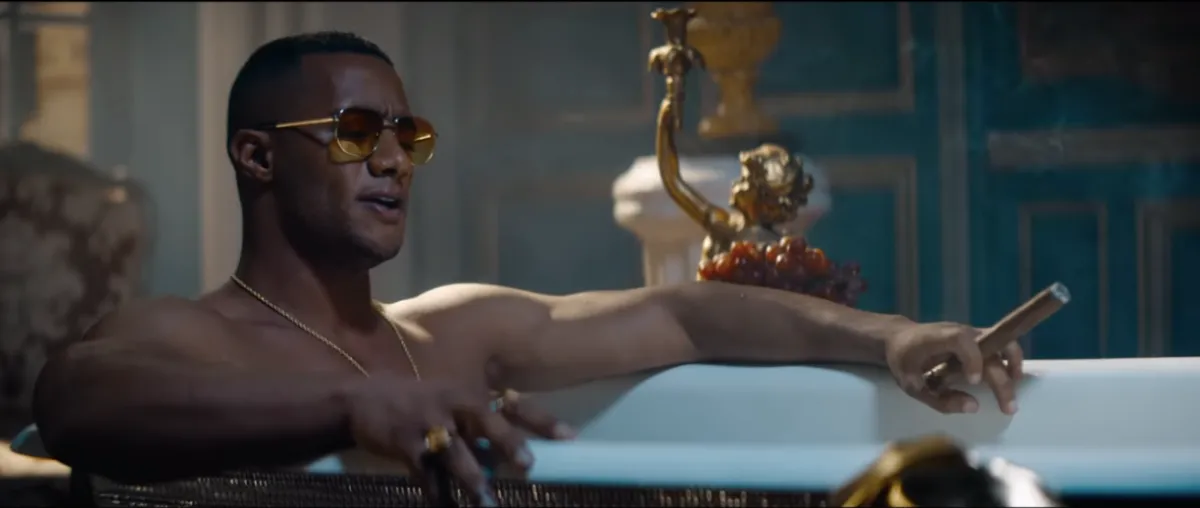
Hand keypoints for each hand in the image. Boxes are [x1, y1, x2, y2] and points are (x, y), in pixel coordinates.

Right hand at [341, 377, 574, 505]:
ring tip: (485, 501)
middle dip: (507, 442)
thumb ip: (481, 424)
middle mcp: (453, 404)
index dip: (542, 420)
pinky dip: (438, 496)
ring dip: (472, 479)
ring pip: (455, 453)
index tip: (570, 437)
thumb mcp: (451, 400)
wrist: (363, 400)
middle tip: (527, 464)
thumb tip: (513, 455)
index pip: (513, 405)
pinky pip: (426, 475)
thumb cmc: (419, 402)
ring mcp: (428, 423)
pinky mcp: (405, 444)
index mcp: (470, 394)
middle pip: (487, 421)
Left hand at [884, 322, 1023, 414]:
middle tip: (1009, 408)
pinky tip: (1010, 378)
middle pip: (990, 350)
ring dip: (1013, 364)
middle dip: (1002, 380)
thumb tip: (974, 407)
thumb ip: (939, 399)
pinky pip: (999, 344)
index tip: (973, 381)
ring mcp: (971, 332)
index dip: (972, 359)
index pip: (961, 341)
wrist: (899, 337)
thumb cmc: (903, 360)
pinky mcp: (977, 337)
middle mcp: (960, 332)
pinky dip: (1009, 359)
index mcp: (939, 338)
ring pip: (1002, 342)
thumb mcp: (912, 385)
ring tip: (1015, 389)